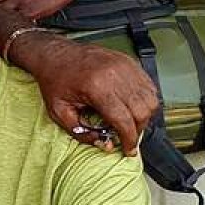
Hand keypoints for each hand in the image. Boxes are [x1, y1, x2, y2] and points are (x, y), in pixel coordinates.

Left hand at [22, 34, 157, 154]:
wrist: (54, 54)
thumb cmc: (55, 80)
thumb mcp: (59, 112)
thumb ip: (82, 133)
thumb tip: (106, 145)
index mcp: (96, 87)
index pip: (124, 120)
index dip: (129, 139)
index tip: (128, 149)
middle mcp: (115, 74)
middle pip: (142, 111)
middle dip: (138, 130)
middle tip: (128, 138)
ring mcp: (124, 66)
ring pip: (150, 99)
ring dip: (144, 116)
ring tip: (130, 122)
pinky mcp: (128, 61)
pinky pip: (148, 85)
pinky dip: (146, 100)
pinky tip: (133, 107)